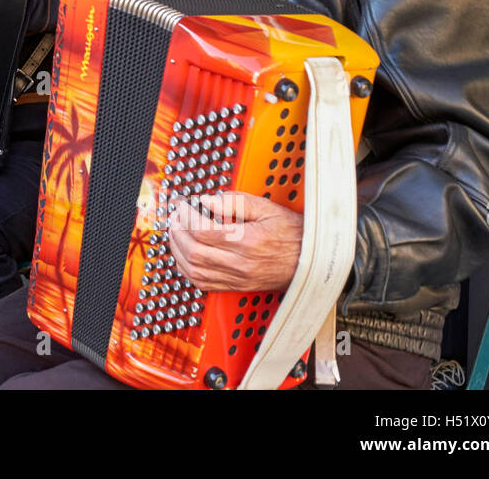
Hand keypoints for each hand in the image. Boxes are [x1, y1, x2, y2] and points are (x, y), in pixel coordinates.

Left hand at [168, 192, 303, 290]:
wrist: (313, 262)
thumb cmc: (293, 234)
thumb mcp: (268, 208)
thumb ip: (236, 202)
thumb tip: (208, 200)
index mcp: (248, 242)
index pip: (203, 231)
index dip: (186, 217)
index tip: (184, 206)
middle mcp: (241, 264)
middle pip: (194, 251)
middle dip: (178, 232)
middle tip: (176, 217)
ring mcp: (237, 278)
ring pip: (194, 270)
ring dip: (178, 250)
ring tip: (176, 233)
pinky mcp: (236, 287)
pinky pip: (202, 283)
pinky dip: (186, 269)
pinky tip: (184, 254)